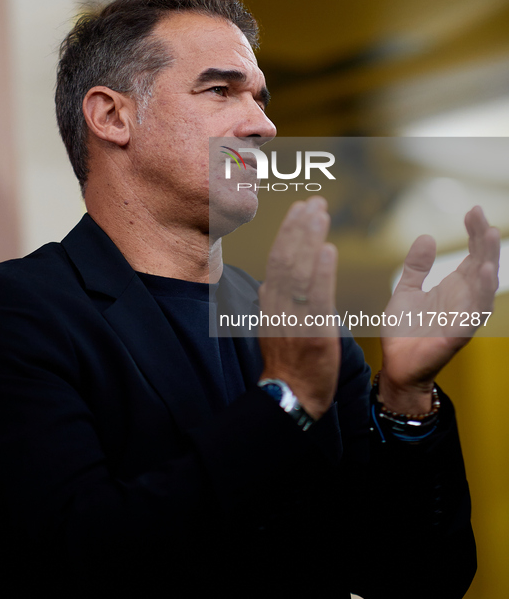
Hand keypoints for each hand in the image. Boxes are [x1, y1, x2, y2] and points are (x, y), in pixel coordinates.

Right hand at [258, 198, 339, 419]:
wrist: (290, 397)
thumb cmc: (287, 364)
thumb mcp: (272, 329)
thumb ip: (273, 304)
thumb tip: (269, 283)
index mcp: (271, 303)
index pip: (278, 258)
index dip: (289, 231)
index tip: (301, 208)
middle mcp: (279, 306)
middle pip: (287, 257)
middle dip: (300, 226)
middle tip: (315, 201)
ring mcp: (295, 319)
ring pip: (299, 271)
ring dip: (310, 239)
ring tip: (321, 213)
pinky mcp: (314, 332)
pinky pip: (317, 297)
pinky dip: (322, 271)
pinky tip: (329, 250)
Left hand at [379, 206, 499, 413]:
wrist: (396, 365)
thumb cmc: (405, 331)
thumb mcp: (407, 289)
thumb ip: (417, 265)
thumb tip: (426, 236)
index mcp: (454, 288)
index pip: (472, 254)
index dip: (474, 232)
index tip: (473, 210)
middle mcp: (464, 299)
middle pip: (482, 264)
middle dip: (483, 239)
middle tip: (480, 214)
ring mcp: (464, 316)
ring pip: (484, 286)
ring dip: (489, 261)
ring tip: (490, 236)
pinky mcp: (458, 333)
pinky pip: (474, 312)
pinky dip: (482, 293)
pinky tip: (484, 274)